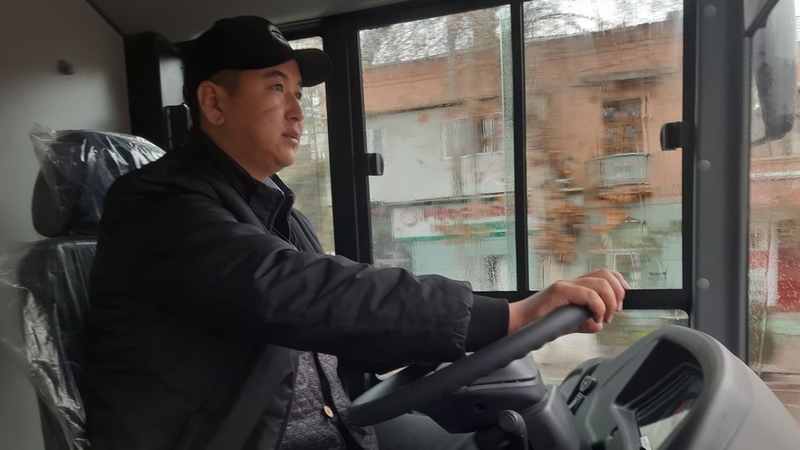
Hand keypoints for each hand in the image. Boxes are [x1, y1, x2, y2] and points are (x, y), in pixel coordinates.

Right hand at [507, 269, 628, 333]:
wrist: (518, 323)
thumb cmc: (538, 322)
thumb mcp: (568, 325)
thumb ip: (584, 324)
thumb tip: (598, 325)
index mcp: (575, 287)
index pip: (604, 275)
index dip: (619, 284)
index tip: (620, 303)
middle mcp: (571, 282)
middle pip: (606, 275)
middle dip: (618, 294)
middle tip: (613, 312)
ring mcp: (565, 285)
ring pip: (600, 283)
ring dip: (609, 302)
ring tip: (604, 316)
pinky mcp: (559, 291)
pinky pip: (588, 294)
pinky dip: (598, 307)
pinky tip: (594, 317)